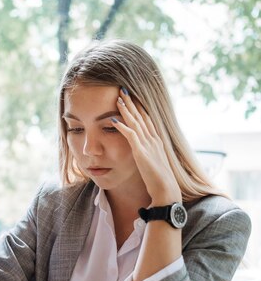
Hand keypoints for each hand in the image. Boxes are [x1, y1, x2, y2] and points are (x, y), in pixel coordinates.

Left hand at [113, 88, 181, 204]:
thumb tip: (143, 153)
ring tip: (118, 99)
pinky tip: (114, 119)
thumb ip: (149, 155)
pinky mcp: (141, 152)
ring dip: (126, 110)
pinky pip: (131, 135)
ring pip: (135, 122)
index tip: (132, 98)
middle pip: (141, 116)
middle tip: (123, 90)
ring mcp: (148, 145)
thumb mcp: (154, 163)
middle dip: (132, 103)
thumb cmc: (160, 180)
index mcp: (157, 141)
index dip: (139, 108)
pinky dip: (122, 126)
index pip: (147, 119)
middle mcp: (154, 139)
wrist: (166, 189)